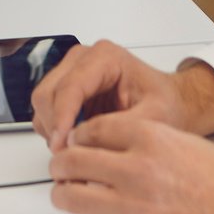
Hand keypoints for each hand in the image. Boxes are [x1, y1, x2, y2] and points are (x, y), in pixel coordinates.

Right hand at [31, 41, 213, 149]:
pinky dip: (54, 129)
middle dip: (55, 127)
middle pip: (48, 92)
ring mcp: (72, 71)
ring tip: (76, 149)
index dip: (62, 118)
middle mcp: (84, 58)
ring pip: (42, 101)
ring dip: (52, 129)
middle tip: (69, 156)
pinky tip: (76, 141)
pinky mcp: (67, 87)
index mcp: (106, 57)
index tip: (62, 146)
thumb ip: (119, 128)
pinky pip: (47, 109)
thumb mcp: (153, 118)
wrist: (171, 102)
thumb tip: (84, 143)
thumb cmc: (165, 103)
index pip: (71, 87)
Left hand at [48, 114, 213, 213]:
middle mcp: (141, 171)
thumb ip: (144, 139)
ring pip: (71, 198)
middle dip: (61, 164)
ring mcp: (137, 210)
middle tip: (60, 167)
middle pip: (73, 160)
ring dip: (63, 195)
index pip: (93, 128)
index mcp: (152, 138)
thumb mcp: (183, 141)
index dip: (77, 134)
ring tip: (67, 194)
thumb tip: (104, 144)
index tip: (74, 141)